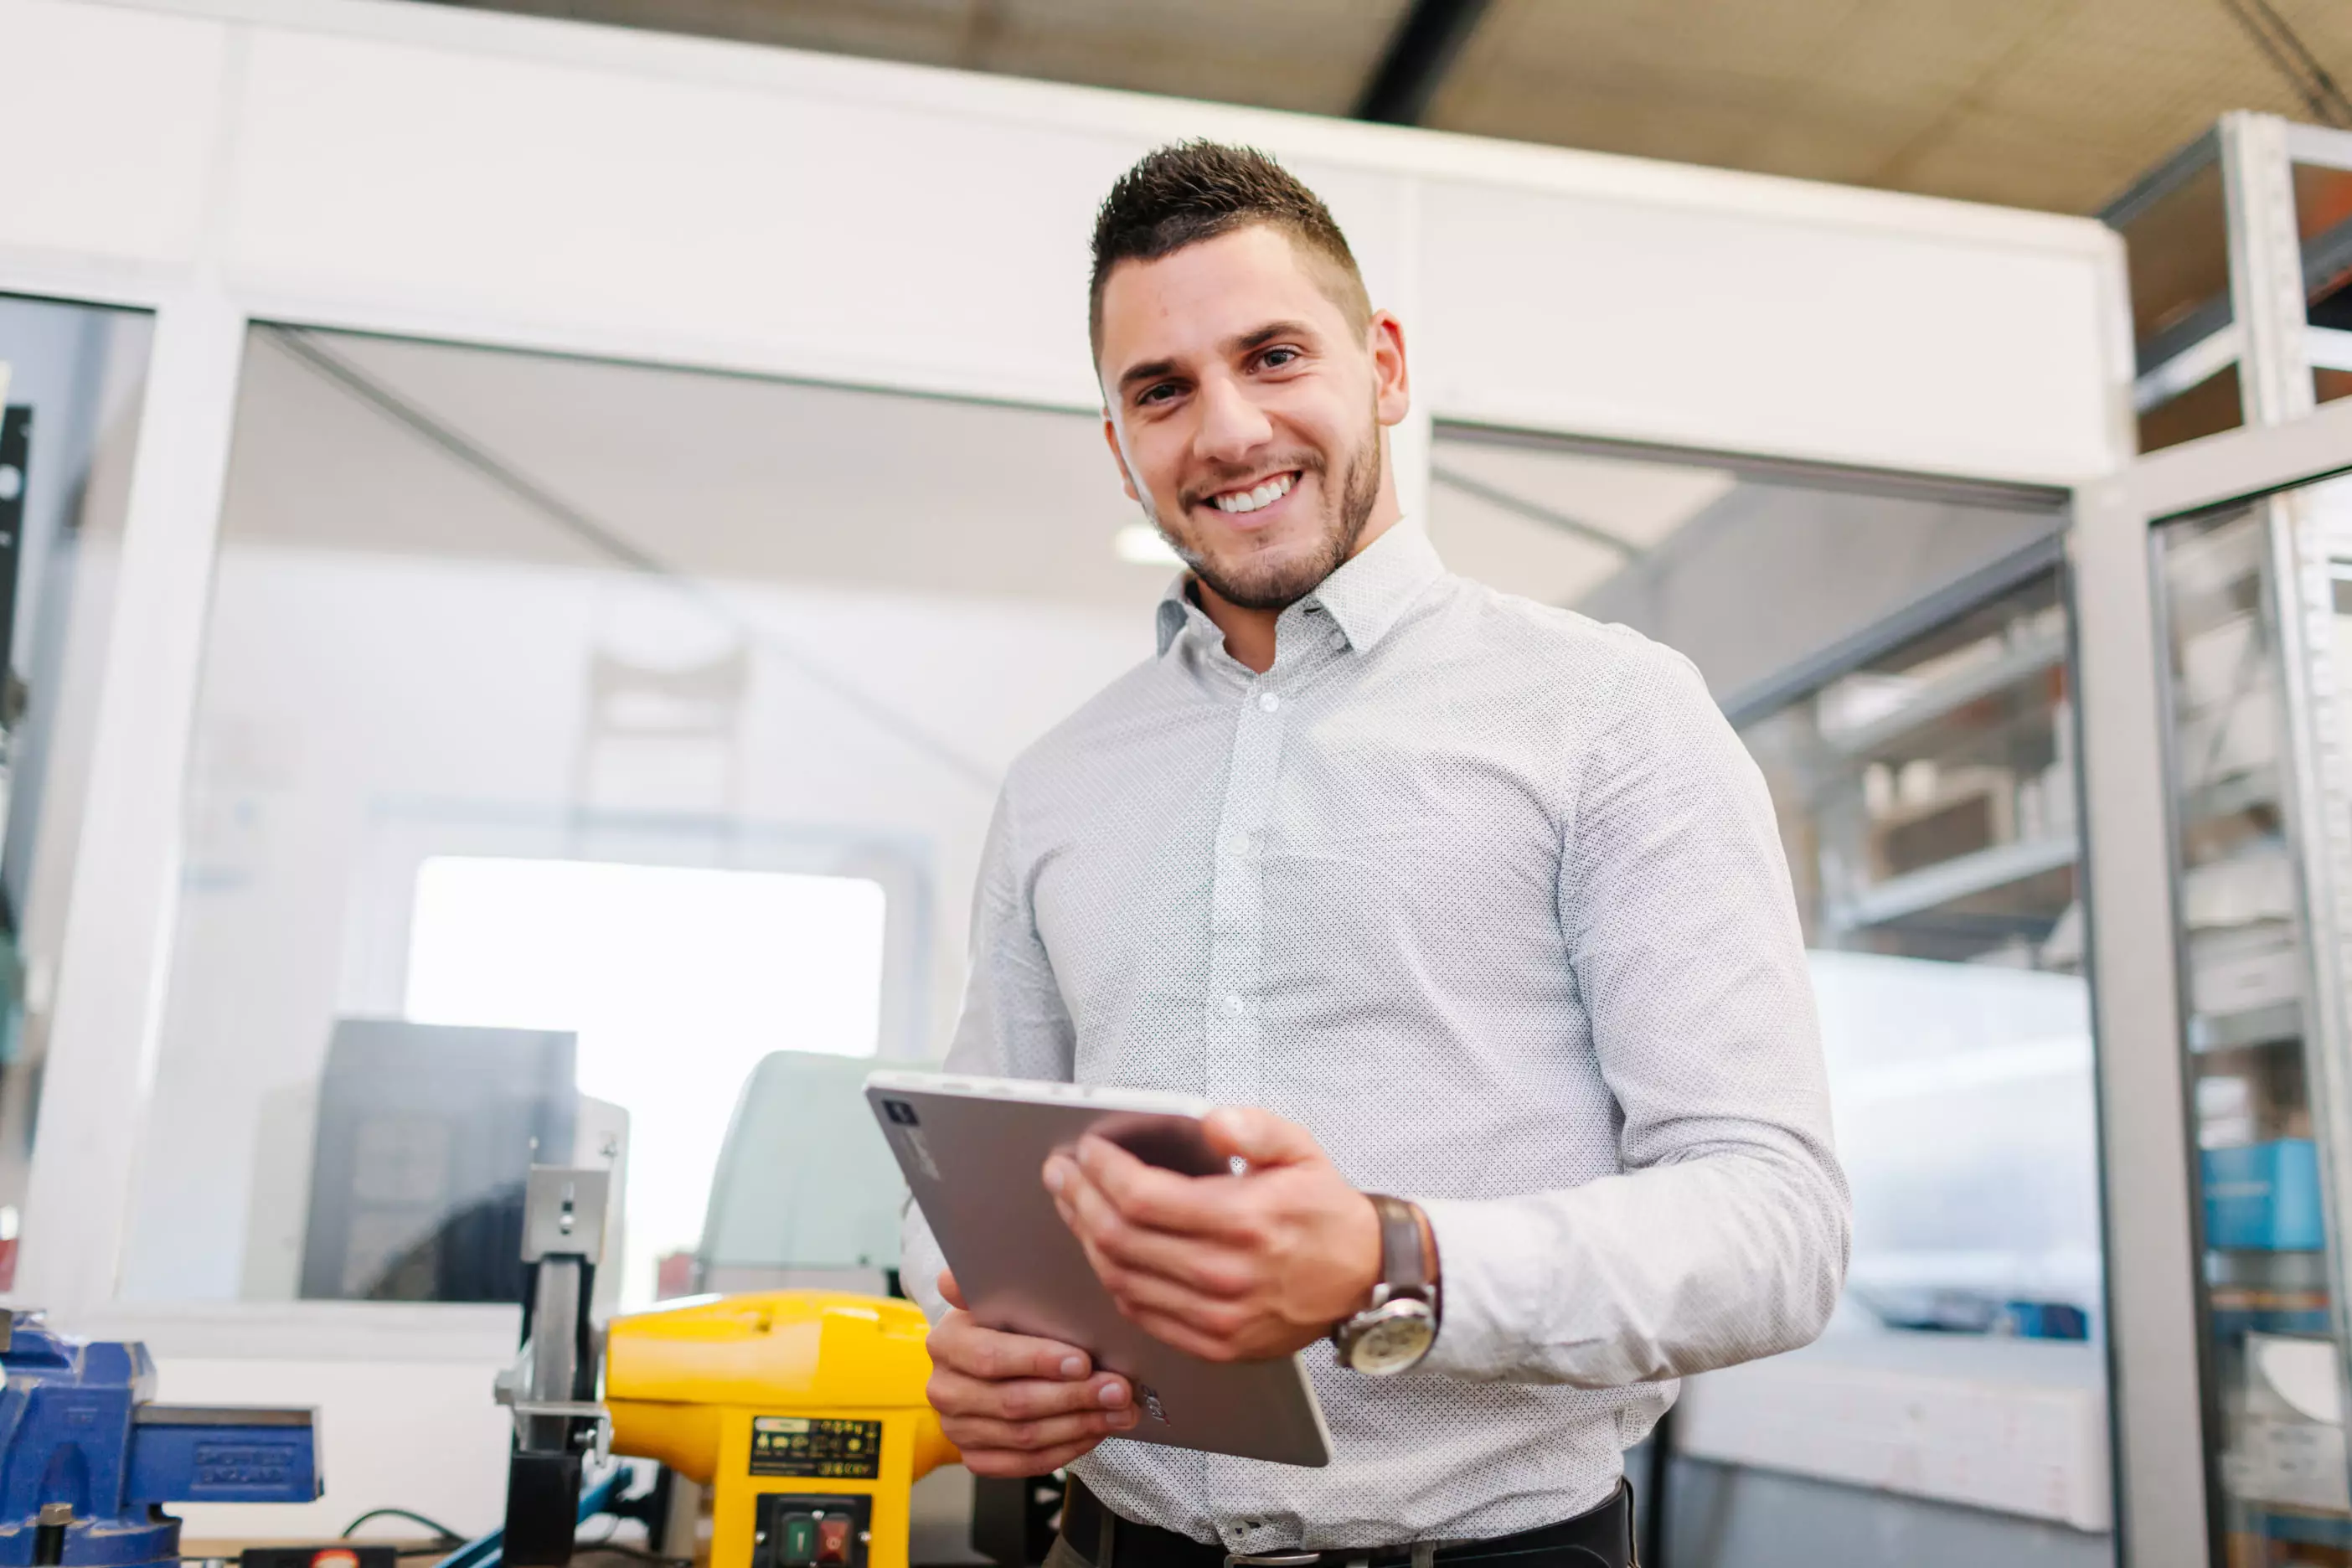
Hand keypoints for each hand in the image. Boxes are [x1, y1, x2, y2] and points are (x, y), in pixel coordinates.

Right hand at [923, 1270, 1136, 1475]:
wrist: (987, 1364)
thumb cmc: (1004, 1325)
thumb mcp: (1001, 1296)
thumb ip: (995, 1283)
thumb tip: (976, 1267)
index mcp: (947, 1342)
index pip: (991, 1357)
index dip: (1039, 1361)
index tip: (1084, 1361)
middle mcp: (944, 1388)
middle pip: (1014, 1402)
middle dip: (1074, 1397)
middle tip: (1119, 1389)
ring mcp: (957, 1427)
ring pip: (1024, 1437)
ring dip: (1080, 1425)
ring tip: (1120, 1411)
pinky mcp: (974, 1456)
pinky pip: (1024, 1465)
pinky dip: (1066, 1451)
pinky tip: (1095, 1432)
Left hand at [1044, 1107, 1380, 1362]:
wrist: (1363, 1279)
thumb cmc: (1324, 1210)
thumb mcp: (1300, 1149)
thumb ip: (1254, 1128)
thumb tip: (1211, 1123)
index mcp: (1245, 1220)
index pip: (1143, 1197)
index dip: (1102, 1170)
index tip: (1087, 1150)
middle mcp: (1227, 1274)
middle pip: (1120, 1238)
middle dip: (1078, 1199)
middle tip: (1061, 1172)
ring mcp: (1218, 1318)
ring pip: (1121, 1278)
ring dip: (1085, 1238)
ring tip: (1073, 1205)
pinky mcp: (1214, 1345)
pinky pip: (1141, 1313)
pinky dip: (1112, 1280)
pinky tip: (1103, 1250)